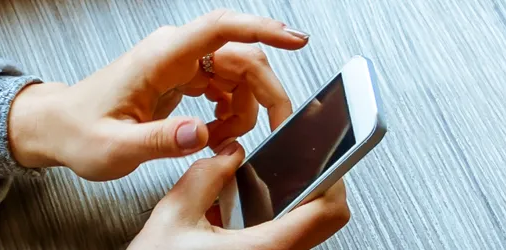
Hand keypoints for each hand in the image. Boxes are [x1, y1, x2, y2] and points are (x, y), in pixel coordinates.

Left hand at [7, 9, 309, 179]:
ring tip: (225, 137)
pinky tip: (217, 131)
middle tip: (276, 127)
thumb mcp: (115, 148)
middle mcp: (175, 52)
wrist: (60, 127)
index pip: (219, 29)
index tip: (294, 40)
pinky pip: (227, 84)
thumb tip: (202, 134)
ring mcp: (181, 62)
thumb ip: (159, 141)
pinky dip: (233, 110)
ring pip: (239, 71)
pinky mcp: (184, 76)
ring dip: (248, 106)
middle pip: (242, 54)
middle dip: (267, 90)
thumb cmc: (81, 132)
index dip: (261, 29)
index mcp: (160, 57)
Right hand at [128, 141, 350, 248]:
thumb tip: (230, 153)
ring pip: (310, 232)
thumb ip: (205, 176)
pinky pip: (287, 241)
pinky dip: (279, 221)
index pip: (326, 211)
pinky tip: (251, 210)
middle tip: (298, 165)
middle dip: (318, 187)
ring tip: (272, 184)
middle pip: (327, 221)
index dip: (332, 177)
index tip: (323, 156)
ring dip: (299, 205)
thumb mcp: (174, 216)